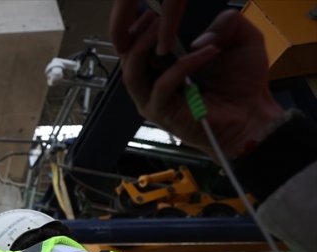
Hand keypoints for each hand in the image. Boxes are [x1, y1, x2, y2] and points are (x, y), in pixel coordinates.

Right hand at [109, 1, 283, 157]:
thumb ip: (225, 23)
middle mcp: (151, 83)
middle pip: (125, 57)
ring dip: (145, 47)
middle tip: (152, 14)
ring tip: (161, 27)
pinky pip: (162, 85)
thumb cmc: (243, 82)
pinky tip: (207, 52)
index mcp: (162, 66)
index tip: (150, 10)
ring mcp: (152, 100)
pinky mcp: (161, 112)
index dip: (136, 28)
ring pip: (132, 72)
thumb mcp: (240, 39)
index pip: (134, 46)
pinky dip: (182, 66)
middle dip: (135, 34)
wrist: (252, 115)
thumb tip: (199, 38)